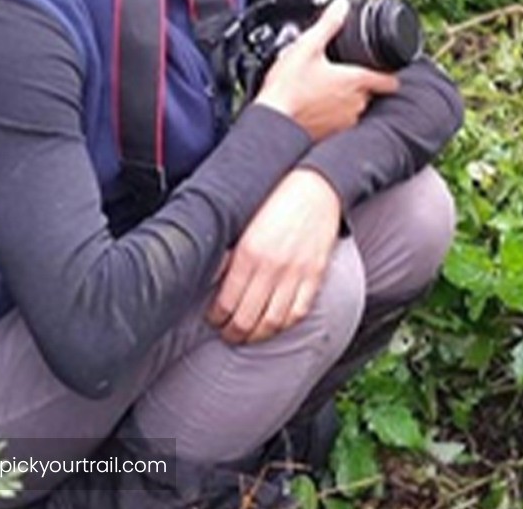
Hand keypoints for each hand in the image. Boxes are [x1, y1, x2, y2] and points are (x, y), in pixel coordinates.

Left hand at [208, 169, 341, 343]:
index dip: (216, 319)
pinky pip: (299, 311)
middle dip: (233, 333)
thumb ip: (227, 253)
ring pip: (273, 321)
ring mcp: (296, 273)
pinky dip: (285, 324)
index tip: (214, 320)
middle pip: (247, 319)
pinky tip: (276, 324)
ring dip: (257, 335)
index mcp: (248, 253)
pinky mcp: (315, 274)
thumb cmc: (276, 201)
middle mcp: (272, 267)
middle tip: (228, 334)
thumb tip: (207, 278)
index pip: (226, 303)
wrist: (316, 186)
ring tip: (249, 335)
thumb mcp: (243, 222)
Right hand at [253, 0, 399, 140]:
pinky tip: (317, 105)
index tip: (384, 68)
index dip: (390, 73)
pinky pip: (340, 122)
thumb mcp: (307, 47)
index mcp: (356, 82)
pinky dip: (334, 113)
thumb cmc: (288, 89)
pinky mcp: (332, 135)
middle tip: (342, 72)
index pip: (390, 81)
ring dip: (347, 98)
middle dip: (361, 83)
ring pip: (356, 107)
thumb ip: (328, 24)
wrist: (272, 124)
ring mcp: (345, 122)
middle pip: (371, 92)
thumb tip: (341, 5)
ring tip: (325, 88)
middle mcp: (356, 104)